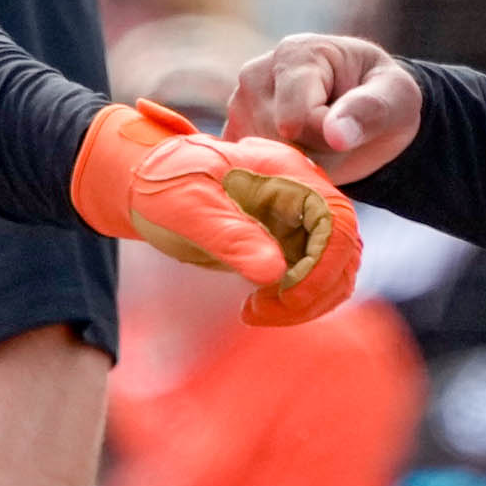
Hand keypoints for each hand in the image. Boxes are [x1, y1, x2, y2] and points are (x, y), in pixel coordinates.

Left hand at [67, 104, 359, 326]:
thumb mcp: (187, 207)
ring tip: (261, 311)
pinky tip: (258, 306)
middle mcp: (301, 192)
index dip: (322, 268)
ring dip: (311, 298)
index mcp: (286, 173)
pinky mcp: (284, 238)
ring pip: (335, 264)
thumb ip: (230, 235)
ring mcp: (295, 216)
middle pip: (345, 246)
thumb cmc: (160, 184)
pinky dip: (298, 298)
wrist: (140, 179)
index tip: (281, 297)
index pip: (337, 222)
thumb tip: (275, 272)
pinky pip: (312, 274)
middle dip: (318, 290)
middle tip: (268, 313)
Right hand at [226, 33, 422, 183]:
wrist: (365, 108)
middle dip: (315, 154)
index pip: (300, 117)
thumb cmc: (383, 96)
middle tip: (337, 137)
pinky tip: (296, 162)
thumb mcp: (397, 96)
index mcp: (296, 53)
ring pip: (262, 161)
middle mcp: (256, 75)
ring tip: (319, 144)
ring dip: (297, 167)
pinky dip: (274, 179)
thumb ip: (370, 110)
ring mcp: (238, 107)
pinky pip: (245, 172)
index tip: (351, 129)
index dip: (330, 139)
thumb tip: (336, 134)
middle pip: (279, 142)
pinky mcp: (232, 135)